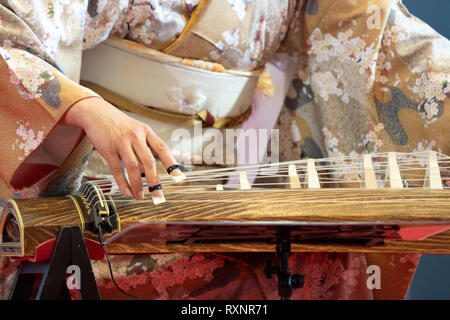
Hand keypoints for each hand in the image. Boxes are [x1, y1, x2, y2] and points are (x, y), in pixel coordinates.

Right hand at [63, 97, 179, 199]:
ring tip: (140, 196)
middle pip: (148, 161)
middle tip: (158, 195)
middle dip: (154, 180)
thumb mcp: (136, 129)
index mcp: (146, 131)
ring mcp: (122, 143)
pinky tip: (127, 191)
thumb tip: (151, 169)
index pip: (162, 148)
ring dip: (137, 185)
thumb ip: (145, 146)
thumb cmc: (118, 124)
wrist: (96, 112)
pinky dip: (123, 183)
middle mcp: (135, 136)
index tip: (178, 176)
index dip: (171, 163)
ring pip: (133, 167)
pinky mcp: (108, 150)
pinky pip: (117, 170)